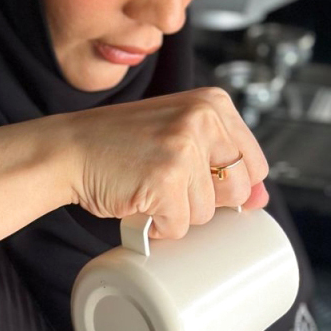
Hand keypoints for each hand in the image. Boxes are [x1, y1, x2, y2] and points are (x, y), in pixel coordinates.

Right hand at [64, 88, 269, 238]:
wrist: (68, 149)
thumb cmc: (119, 144)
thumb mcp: (179, 136)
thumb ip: (221, 159)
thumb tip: (262, 197)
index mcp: (213, 103)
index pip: (255, 163)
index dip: (230, 184)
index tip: (199, 180)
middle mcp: (204, 118)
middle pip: (238, 189)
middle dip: (205, 200)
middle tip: (168, 182)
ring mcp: (185, 147)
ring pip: (207, 213)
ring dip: (176, 213)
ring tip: (147, 186)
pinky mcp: (166, 179)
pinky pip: (179, 227)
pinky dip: (156, 226)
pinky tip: (138, 201)